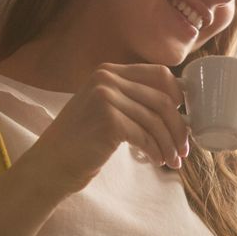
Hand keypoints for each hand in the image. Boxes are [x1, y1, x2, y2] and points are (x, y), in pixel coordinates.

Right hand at [17, 63, 189, 197]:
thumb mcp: (107, 109)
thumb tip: (177, 104)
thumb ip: (133, 99)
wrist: (51, 163)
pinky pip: (145, 136)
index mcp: (110, 71)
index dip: (179, 96)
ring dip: (169, 145)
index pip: (159, 74)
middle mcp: (107, 78)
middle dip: (179, 129)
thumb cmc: (83, 141)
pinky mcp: (108, 119)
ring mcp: (106, 97)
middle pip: (162, 100)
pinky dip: (156, 150)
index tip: (185, 119)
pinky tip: (157, 161)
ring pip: (156, 121)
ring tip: (173, 161)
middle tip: (184, 150)